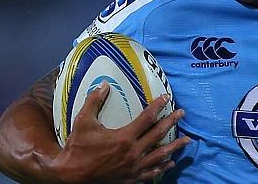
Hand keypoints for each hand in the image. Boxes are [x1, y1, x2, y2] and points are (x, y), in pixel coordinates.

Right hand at [47, 82, 189, 182]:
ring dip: (175, 147)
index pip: (147, 118)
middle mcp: (133, 153)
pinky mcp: (131, 179)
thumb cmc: (77, 148)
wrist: (71, 175)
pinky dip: (163, 167)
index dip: (158, 106)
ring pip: (160, 156)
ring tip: (187, 140)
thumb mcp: (83, 121)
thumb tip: (104, 84)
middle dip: (172, 122)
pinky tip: (170, 163)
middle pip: (158, 135)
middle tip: (182, 113)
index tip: (167, 97)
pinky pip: (151, 172)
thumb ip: (94, 101)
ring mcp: (134, 168)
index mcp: (124, 137)